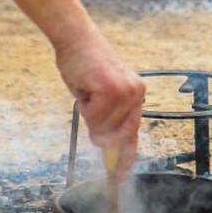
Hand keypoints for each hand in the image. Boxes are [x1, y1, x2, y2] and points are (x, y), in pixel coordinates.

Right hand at [55, 27, 145, 170]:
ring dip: (88, 115)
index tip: (120, 175)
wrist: (75, 37)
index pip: (133, 133)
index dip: (126, 156)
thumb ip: (108, 116)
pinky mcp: (111, 91)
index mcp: (136, 94)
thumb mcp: (100, 92)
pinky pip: (93, 118)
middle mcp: (136, 94)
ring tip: (87, 90)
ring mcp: (125, 92)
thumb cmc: (83, 64)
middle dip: (98, 130)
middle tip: (88, 104)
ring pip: (101, 128)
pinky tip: (84, 87)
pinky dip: (83, 108)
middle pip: (117, 136)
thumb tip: (106, 145)